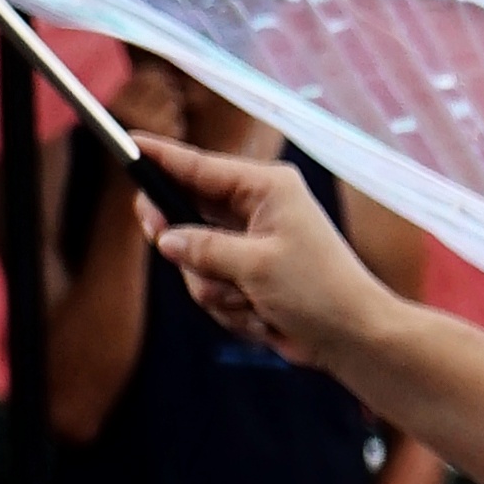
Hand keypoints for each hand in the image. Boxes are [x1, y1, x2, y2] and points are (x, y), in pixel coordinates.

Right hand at [142, 141, 386, 369]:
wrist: (355, 340)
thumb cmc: (319, 292)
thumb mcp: (255, 266)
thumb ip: (203, 248)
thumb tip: (166, 239)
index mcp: (266, 188)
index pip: (199, 167)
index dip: (160, 158)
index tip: (128, 144)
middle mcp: (257, 210)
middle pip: (187, 216)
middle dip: (188, 249)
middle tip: (165, 244)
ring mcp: (252, 245)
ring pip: (196, 263)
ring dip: (218, 292)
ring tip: (254, 304)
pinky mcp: (251, 278)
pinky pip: (214, 289)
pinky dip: (232, 310)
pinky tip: (264, 320)